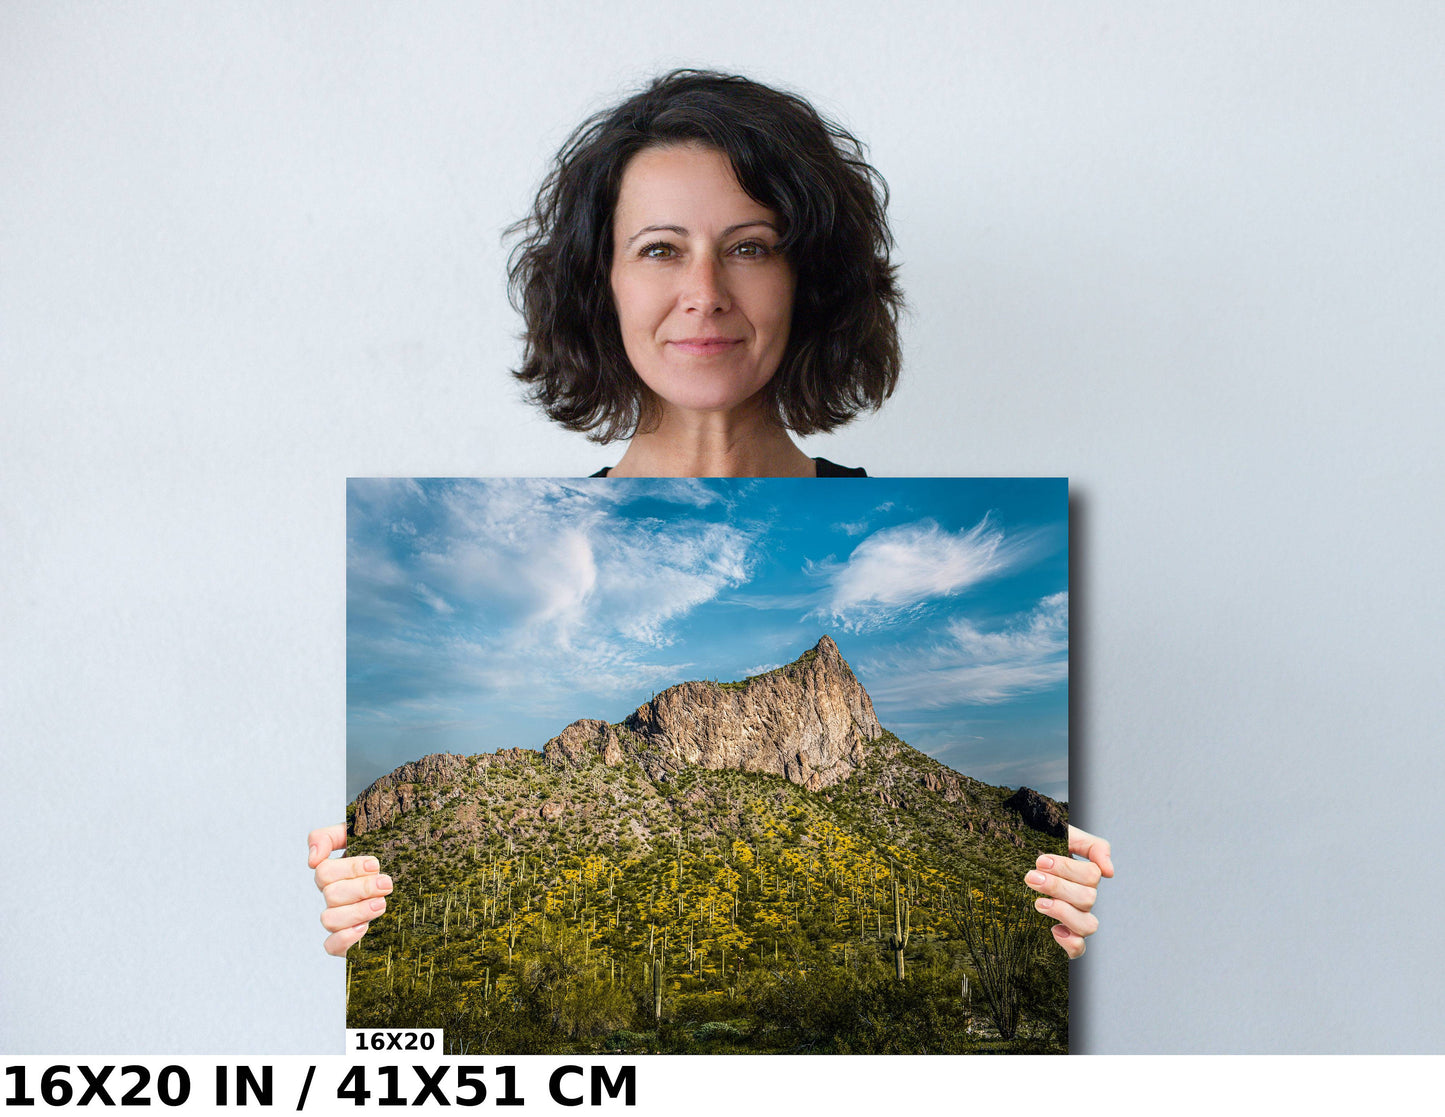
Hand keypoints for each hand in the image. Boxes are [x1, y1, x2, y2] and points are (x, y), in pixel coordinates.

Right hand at [308, 823, 392, 956]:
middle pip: (331, 894)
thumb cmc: (393, 855)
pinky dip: (345, 938)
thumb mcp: (366, 836)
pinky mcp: (349, 942)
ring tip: (383, 904)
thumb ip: (331, 837)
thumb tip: (312, 859)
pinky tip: (365, 928)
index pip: (324, 871)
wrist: (422, 882)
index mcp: (337, 873)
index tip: (375, 864)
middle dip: (362, 888)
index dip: (349, 868)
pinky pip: (331, 946)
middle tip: (387, 884)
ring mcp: (341, 919)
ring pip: (329, 919)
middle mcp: (336, 896)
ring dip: (357, 911)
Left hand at [1024, 824, 1112, 958]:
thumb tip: (1110, 872)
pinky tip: (1052, 929)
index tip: (1039, 861)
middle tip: (1030, 878)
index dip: (1067, 869)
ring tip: (1038, 903)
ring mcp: (1074, 920)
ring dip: (1063, 912)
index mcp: (1083, 876)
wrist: (1003, 864)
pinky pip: (1078, 949)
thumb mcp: (1061, 837)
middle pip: (1088, 898)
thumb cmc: (1034, 848)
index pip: (1092, 875)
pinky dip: (1070, 942)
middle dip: (1057, 886)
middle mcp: (1082, 899)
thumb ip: (1092, 846)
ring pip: (1088, 925)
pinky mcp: (1062, 938)